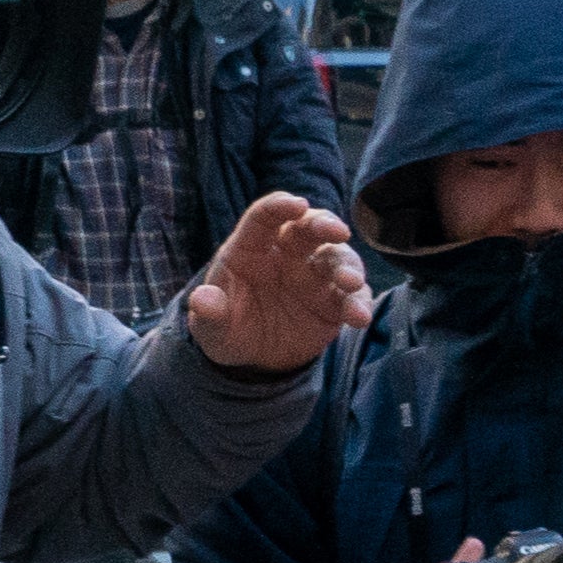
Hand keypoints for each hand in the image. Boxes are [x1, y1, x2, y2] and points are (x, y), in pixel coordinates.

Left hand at [183, 194, 371, 374]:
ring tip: (350, 283)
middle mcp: (286, 255)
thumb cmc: (228, 329)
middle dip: (325, 225)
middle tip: (338, 232)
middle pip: (308, 228)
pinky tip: (359, 317)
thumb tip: (202, 299)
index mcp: (251, 248)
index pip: (265, 217)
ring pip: (337, 258)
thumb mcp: (210, 327)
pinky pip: (352, 296)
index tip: (297, 204)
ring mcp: (314, 277)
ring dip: (348, 266)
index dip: (280, 207)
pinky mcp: (334, 302)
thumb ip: (208, 313)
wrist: (254, 359)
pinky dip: (359, 303)